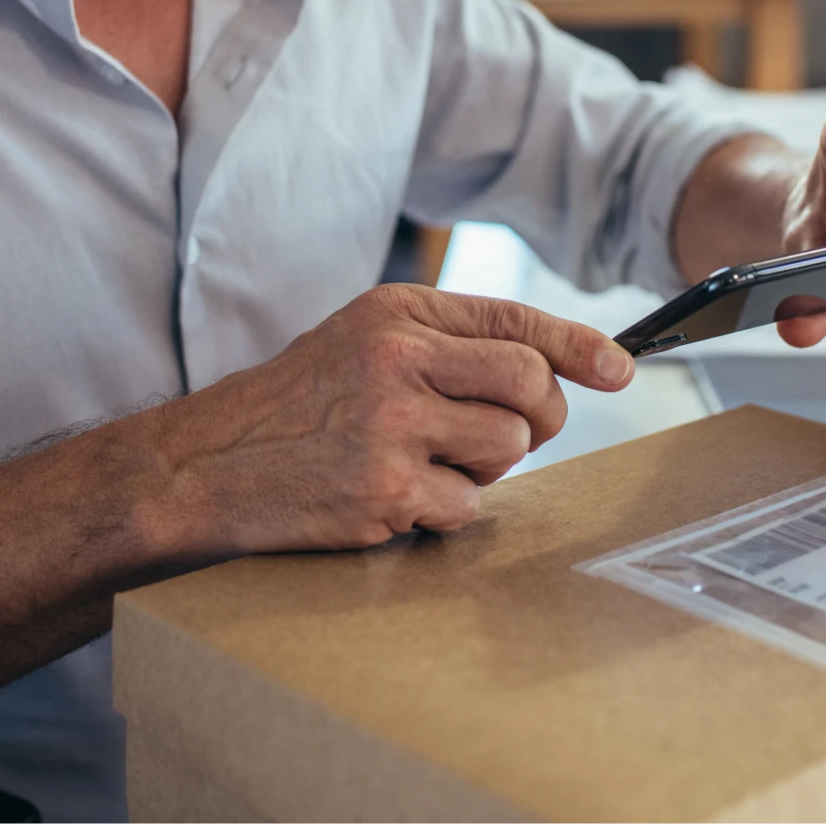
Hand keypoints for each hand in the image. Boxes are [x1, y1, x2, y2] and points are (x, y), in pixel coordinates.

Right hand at [144, 284, 634, 554]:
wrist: (206, 466)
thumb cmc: (296, 405)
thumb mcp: (362, 342)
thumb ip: (448, 343)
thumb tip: (554, 366)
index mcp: (397, 314)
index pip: (515, 320)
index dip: (580, 346)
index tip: (620, 369)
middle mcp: (397, 361)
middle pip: (532, 384)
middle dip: (538, 416)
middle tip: (501, 433)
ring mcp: (391, 427)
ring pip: (510, 448)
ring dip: (486, 468)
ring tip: (429, 462)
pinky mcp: (383, 491)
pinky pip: (467, 506)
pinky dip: (444, 511)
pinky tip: (396, 497)